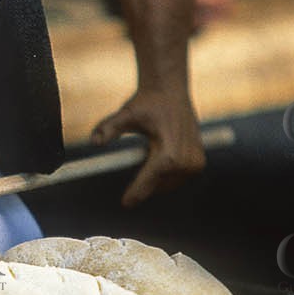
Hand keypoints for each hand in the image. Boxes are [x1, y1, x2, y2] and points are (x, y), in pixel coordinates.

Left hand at [91, 89, 205, 206]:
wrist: (171, 91)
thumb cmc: (147, 103)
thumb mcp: (126, 114)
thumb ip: (109, 128)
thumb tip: (95, 141)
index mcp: (168, 156)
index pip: (147, 183)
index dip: (134, 194)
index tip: (125, 203)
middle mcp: (185, 162)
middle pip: (156, 186)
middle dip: (144, 178)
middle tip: (142, 150)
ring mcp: (194, 165)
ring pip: (166, 184)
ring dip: (155, 175)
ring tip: (154, 146)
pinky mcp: (199, 164)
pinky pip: (176, 178)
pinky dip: (165, 172)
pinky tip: (162, 149)